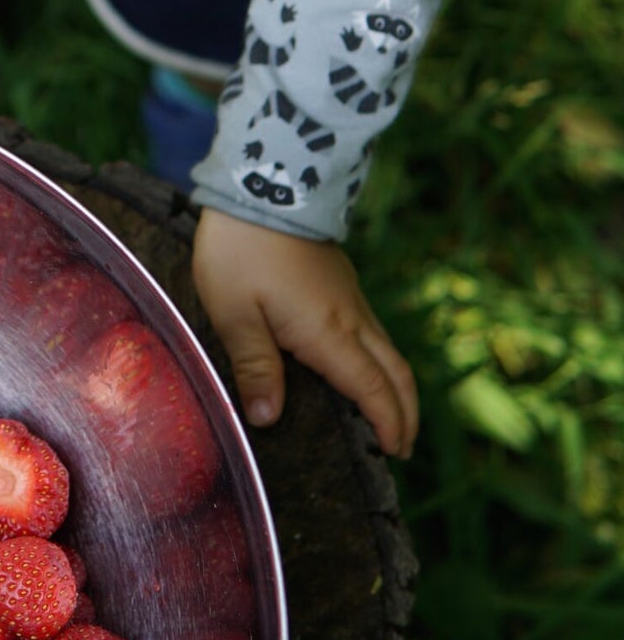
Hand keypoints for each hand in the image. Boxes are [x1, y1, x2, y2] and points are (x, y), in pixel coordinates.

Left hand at [191, 206, 418, 457]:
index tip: (396, 452)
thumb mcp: (234, 313)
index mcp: (327, 333)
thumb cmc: (241, 250)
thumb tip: (268, 418)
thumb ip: (255, 366)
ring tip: (391, 416)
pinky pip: (374, 331)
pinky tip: (364, 368)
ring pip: (388, 350)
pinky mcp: (341, 281)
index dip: (388, 424)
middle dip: (405, 414)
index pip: (371, 390)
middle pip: (395, 373)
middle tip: (403, 448)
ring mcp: (350, 297)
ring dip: (396, 387)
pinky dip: (381, 362)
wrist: (262, 186)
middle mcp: (350, 318)